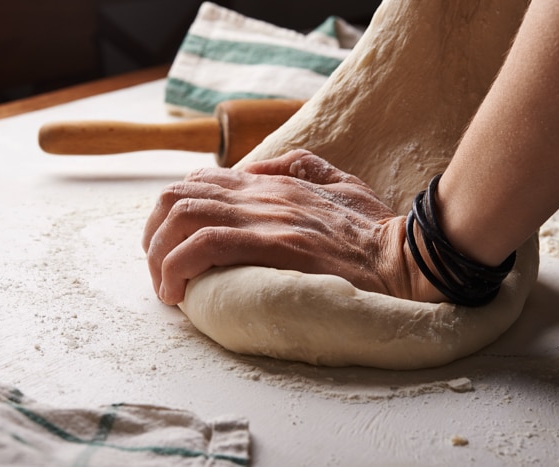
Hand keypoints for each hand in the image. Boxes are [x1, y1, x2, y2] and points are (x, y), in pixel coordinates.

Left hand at [142, 150, 419, 304]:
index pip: (199, 181)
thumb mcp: (340, 181)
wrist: (405, 257)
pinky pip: (205, 245)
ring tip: (165, 287)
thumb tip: (257, 167)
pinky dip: (178, 267)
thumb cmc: (374, 229)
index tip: (173, 247)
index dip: (173, 213)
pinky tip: (178, 292)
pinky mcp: (275, 245)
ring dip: (159, 254)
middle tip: (160, 270)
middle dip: (153, 234)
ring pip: (183, 217)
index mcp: (272, 182)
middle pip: (178, 196)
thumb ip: (300, 166)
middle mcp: (262, 194)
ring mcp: (267, 217)